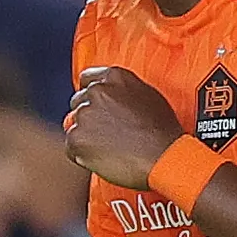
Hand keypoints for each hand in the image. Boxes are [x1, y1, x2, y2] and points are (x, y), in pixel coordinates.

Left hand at [62, 65, 185, 190]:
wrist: (165, 157)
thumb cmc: (163, 132)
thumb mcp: (148, 97)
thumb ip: (124, 92)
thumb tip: (112, 99)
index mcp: (115, 77)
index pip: (87, 79)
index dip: (91, 96)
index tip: (96, 108)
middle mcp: (97, 91)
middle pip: (78, 102)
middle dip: (88, 117)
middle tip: (106, 134)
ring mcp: (85, 114)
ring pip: (74, 125)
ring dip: (86, 137)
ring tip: (109, 149)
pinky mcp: (77, 138)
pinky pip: (71, 148)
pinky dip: (82, 156)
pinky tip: (102, 160)